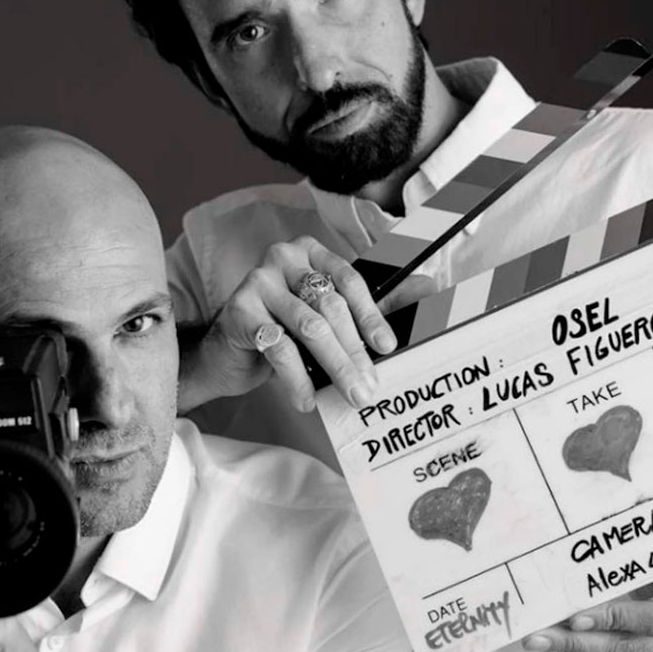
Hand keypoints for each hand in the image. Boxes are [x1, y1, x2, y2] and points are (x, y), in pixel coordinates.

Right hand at [183, 236, 409, 413]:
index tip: (387, 348)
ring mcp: (258, 282)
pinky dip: (296, 378)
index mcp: (310, 252)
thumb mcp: (324, 318)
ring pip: (309, 327)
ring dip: (334, 367)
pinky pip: (278, 347)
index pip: (349, 280)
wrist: (225, 353)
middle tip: (370, 387)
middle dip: (355, 351)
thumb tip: (428, 288)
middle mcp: (283, 258)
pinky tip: (306, 398)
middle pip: (331, 306)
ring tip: (349, 395)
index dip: (371, 315)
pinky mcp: (240, 311)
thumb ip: (370, 306)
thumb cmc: (281, 331)